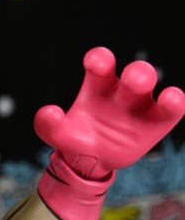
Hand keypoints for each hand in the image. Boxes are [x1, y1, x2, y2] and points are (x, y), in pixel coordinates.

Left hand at [34, 47, 184, 178]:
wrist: (91, 161)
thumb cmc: (78, 138)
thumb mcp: (59, 134)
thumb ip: (48, 124)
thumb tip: (48, 112)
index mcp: (99, 84)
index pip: (102, 63)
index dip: (100, 59)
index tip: (95, 61)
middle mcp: (121, 90)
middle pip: (133, 73)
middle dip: (135, 73)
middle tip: (132, 79)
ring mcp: (141, 104)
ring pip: (152, 86)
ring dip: (153, 86)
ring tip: (156, 91)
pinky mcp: (156, 120)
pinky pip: (171, 108)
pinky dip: (175, 102)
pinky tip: (173, 100)